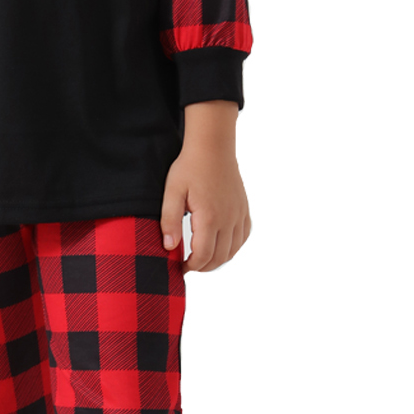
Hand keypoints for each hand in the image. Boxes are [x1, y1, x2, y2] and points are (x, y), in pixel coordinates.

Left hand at [160, 100, 250, 271]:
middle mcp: (228, 219)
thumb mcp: (172, 192)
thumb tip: (170, 247)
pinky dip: (233, 247)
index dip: (191, 266)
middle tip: (189, 265)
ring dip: (218, 259)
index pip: (203, 256)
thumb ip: (170, 221)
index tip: (180, 267)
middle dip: (203, 266)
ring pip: (233, 250)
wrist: (213, 147)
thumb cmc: (190, 167)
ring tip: (202, 258)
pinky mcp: (244, 209)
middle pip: (219, 257)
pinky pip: (243, 236)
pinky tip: (221, 245)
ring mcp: (239, 214)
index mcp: (209, 217)